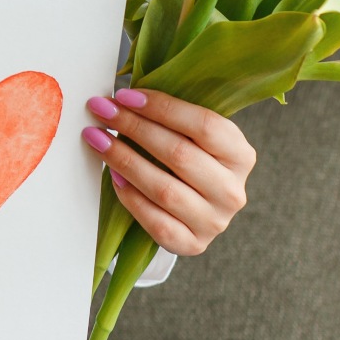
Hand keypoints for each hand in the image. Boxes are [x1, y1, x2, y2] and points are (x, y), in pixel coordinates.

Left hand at [80, 89, 254, 256]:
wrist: (194, 212)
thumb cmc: (189, 164)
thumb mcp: (194, 139)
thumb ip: (172, 118)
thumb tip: (125, 97)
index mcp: (241, 156)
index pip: (205, 126)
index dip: (163, 108)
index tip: (125, 95)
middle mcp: (232, 191)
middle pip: (180, 154)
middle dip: (134, 128)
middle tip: (102, 111)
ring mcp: (214, 221)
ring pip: (164, 189)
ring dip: (124, 160)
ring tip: (97, 139)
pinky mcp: (192, 244)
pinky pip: (155, 220)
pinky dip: (130, 196)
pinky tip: (113, 176)